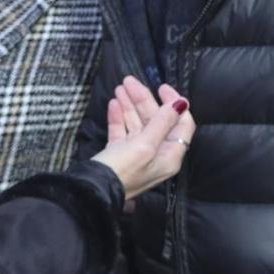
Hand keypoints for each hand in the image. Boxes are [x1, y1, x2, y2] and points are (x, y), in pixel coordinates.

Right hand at [90, 77, 193, 200]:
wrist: (91, 192)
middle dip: (143, 100)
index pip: (181, 124)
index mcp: (170, 155)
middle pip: (156, 121)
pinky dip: (118, 118)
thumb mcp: (145, 144)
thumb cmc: (122, 170)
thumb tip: (181, 104)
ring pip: (137, 124)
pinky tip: (113, 104)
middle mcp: (157, 155)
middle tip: (130, 81)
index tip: (161, 87)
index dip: (174, 104)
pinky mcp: (119, 155)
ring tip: (120, 87)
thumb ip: (162, 123)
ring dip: (129, 105)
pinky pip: (122, 132)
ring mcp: (137, 155)